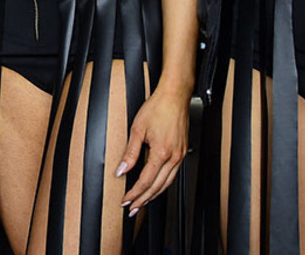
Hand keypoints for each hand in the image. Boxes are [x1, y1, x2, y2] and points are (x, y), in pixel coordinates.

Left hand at [116, 86, 189, 214]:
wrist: (174, 96)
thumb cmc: (157, 107)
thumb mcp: (138, 129)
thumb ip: (130, 153)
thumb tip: (122, 170)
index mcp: (162, 153)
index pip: (146, 181)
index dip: (134, 194)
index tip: (126, 201)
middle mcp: (174, 157)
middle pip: (157, 187)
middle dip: (144, 200)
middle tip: (133, 208)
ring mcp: (180, 155)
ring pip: (167, 183)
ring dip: (154, 195)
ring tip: (143, 202)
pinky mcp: (182, 151)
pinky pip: (173, 174)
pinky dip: (163, 184)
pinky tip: (156, 185)